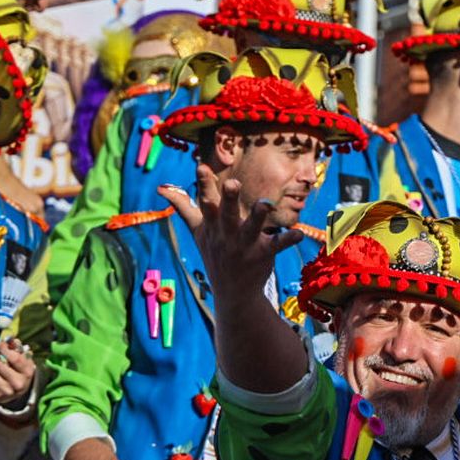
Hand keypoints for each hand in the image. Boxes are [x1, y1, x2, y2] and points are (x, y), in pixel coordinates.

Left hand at [0, 339, 35, 407]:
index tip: (1, 344)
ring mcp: (6, 391)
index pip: (14, 358)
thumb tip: (11, 339)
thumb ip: (18, 348)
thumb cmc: (20, 372)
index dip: (5, 349)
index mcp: (27, 373)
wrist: (18, 393)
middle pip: (0, 364)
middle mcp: (18, 384)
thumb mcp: (23, 360)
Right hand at [160, 166, 303, 301]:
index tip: (201, 166)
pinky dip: (288, 239)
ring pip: (251, 228)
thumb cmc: (215, 254)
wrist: (232, 293)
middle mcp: (226, 234)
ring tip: (265, 203)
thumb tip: (160, 188)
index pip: (205, 202)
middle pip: (225, 214)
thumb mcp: (197, 232)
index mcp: (211, 226)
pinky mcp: (263, 255)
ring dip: (258, 215)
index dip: (203, 184)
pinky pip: (277, 245)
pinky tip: (299, 233)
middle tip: (232, 182)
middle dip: (227, 198)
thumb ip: (183, 207)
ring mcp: (244, 245)